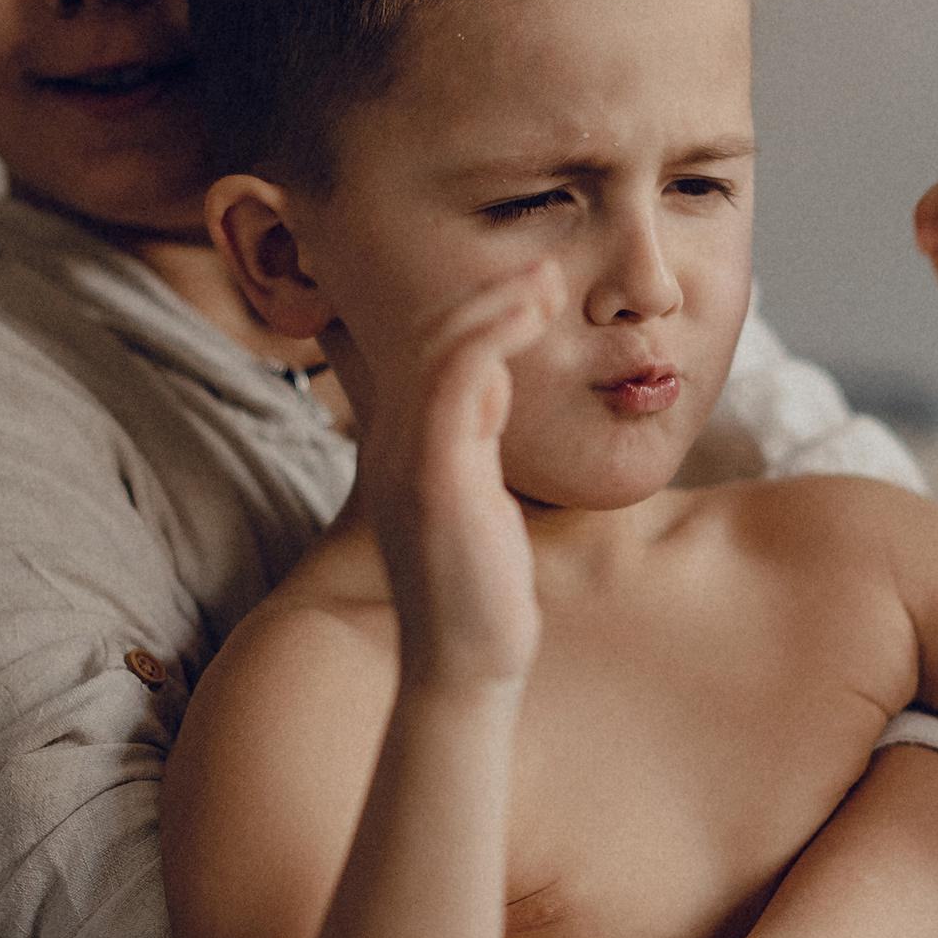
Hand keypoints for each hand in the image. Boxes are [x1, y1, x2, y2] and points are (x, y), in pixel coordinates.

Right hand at [355, 263, 565, 689]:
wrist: (463, 666)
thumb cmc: (481, 593)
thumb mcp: (480, 498)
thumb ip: (479, 440)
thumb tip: (494, 385)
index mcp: (401, 449)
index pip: (424, 355)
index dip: (475, 312)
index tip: (530, 289)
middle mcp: (392, 445)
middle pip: (425, 339)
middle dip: (486, 295)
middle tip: (544, 270)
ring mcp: (407, 459)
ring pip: (437, 350)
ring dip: (495, 306)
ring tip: (546, 283)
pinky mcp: (433, 477)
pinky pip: (453, 384)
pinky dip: (491, 339)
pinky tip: (531, 320)